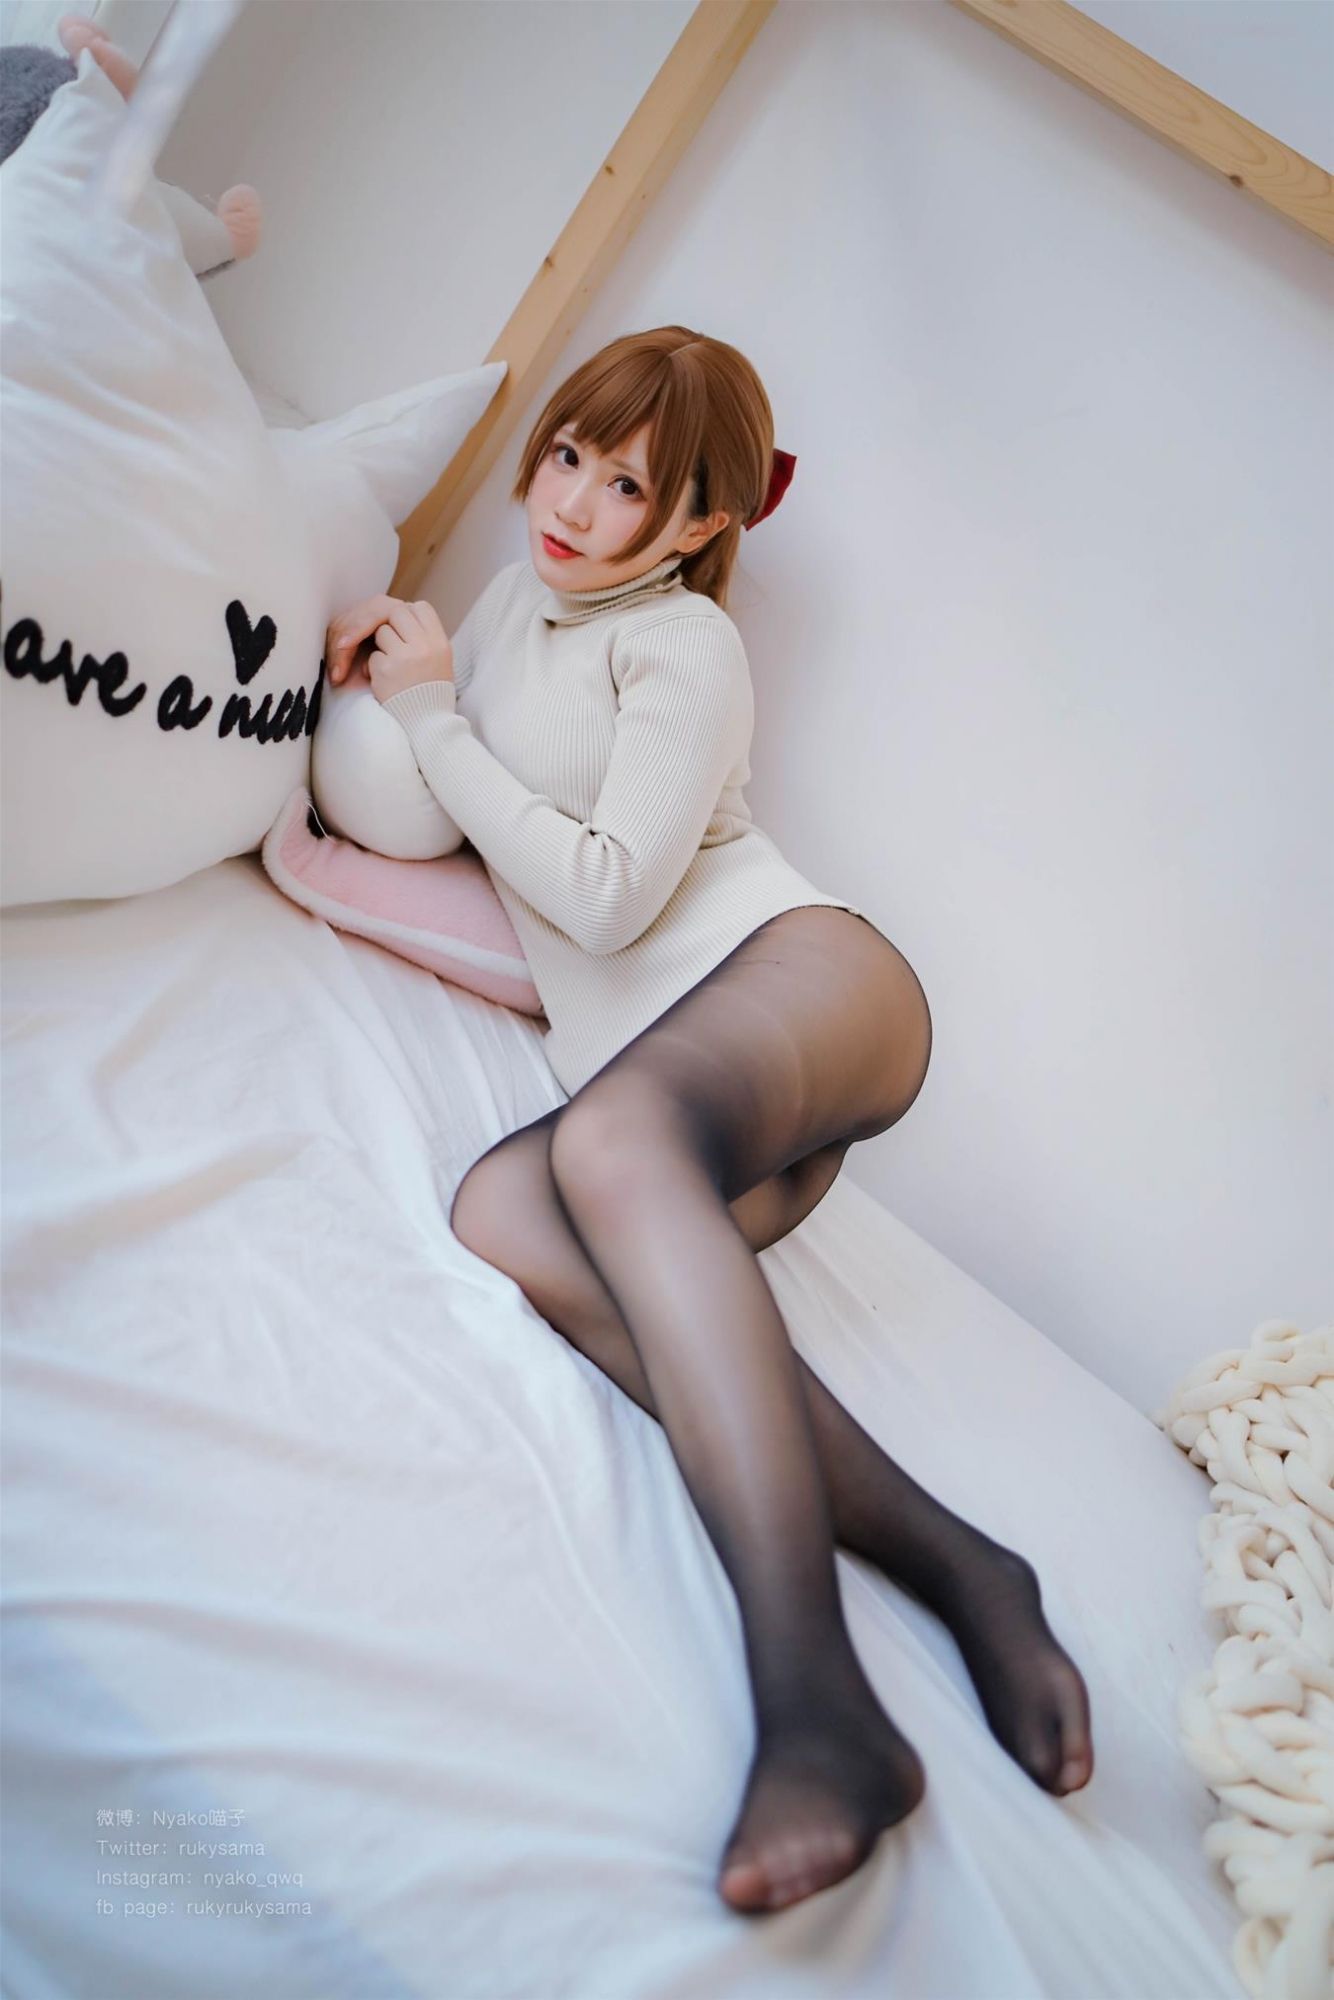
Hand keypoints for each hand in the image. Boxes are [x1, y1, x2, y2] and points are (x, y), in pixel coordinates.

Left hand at [324, 596, 453, 703]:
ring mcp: (404, 657)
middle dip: (391, 626)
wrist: (427, 725)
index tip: (406, 629)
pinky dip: (375, 668)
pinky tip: (387, 681)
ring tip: (393, 666)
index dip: (409, 615)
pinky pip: (373, 656)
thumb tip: (406, 611)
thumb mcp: (441, 660)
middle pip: (397, 613)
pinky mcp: (386, 670)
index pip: (421, 607)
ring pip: (382, 632)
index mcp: (440, 643)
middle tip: (394, 644)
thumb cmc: (431, 692)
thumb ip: (426, 637)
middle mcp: (424, 646)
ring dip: (382, 646)